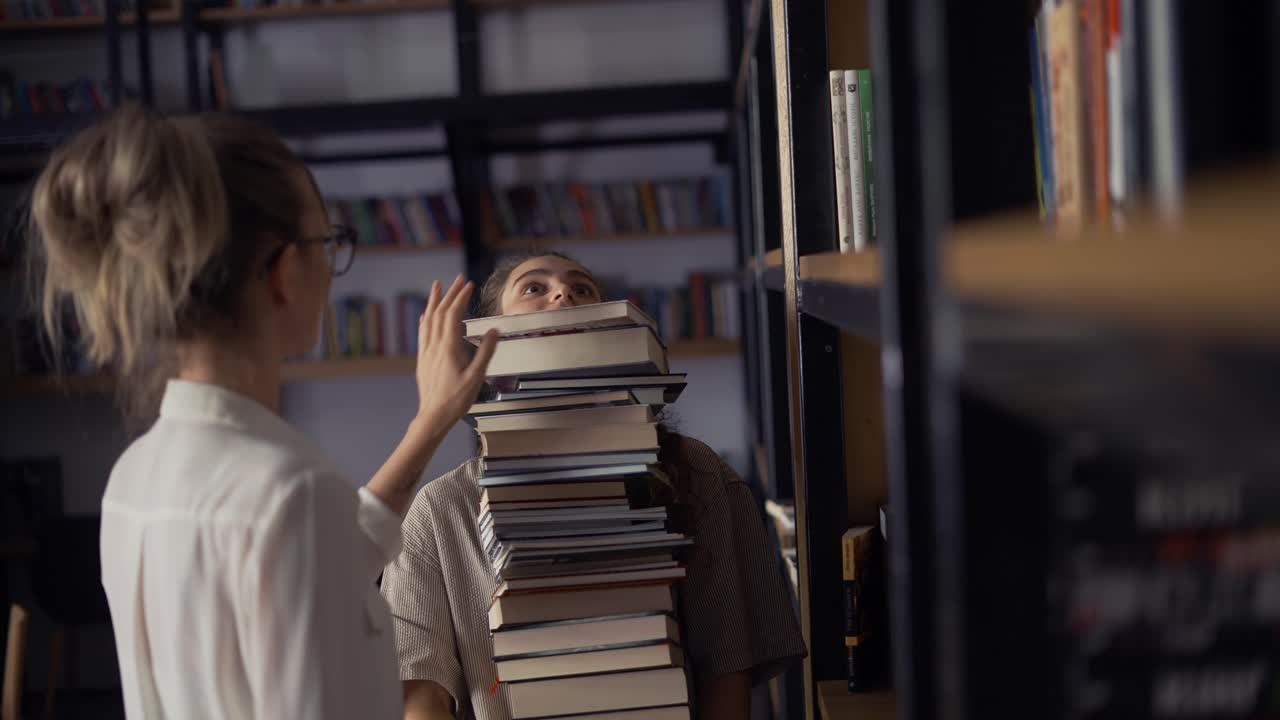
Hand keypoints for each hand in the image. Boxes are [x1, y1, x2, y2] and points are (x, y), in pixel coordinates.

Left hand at [414, 275, 498, 434]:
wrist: (433, 416)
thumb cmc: (455, 400)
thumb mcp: (476, 377)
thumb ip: (485, 352)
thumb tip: (494, 331)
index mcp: (448, 348)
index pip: (453, 315)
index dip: (461, 297)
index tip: (469, 284)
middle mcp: (435, 346)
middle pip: (440, 312)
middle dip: (450, 293)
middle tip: (459, 279)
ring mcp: (426, 352)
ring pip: (429, 319)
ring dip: (434, 301)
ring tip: (438, 286)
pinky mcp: (423, 359)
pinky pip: (423, 332)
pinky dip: (426, 318)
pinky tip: (426, 314)